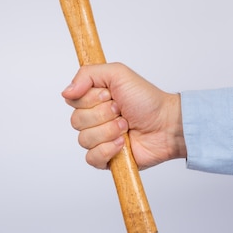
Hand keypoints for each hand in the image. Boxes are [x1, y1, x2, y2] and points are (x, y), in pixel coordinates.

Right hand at [62, 63, 185, 169]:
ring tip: (126, 126)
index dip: (90, 99)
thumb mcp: (118, 74)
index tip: (109, 94)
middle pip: (76, 121)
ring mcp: (100, 140)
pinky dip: (108, 149)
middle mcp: (94, 119)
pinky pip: (92, 158)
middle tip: (121, 111)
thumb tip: (65, 92)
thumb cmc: (147, 99)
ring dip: (108, 131)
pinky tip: (122, 143)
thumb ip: (88, 74)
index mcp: (93, 99)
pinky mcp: (106, 159)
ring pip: (84, 140)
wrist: (166, 124)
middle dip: (102, 114)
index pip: (72, 101)